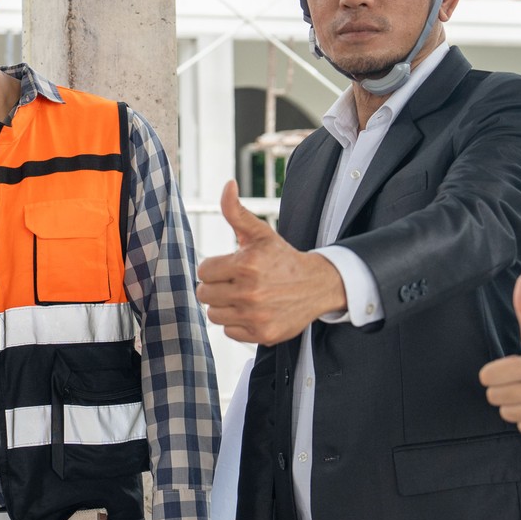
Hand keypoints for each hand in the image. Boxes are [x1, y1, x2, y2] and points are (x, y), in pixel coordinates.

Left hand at [197, 182, 343, 344]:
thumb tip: (227, 184)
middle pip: (204, 294)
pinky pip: (229, 332)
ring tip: (242, 296)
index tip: (230, 266)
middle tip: (234, 282)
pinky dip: (237, 323)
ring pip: (214, 315)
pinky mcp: (262, 334)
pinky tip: (252, 311)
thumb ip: (236, 211)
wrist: (317, 285)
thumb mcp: (261, 233)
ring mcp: (256, 315)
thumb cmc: (283, 258)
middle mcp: (250, 292)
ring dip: (224, 306)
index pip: (204, 271)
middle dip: (216, 286)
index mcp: (246, 265)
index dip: (215, 267)